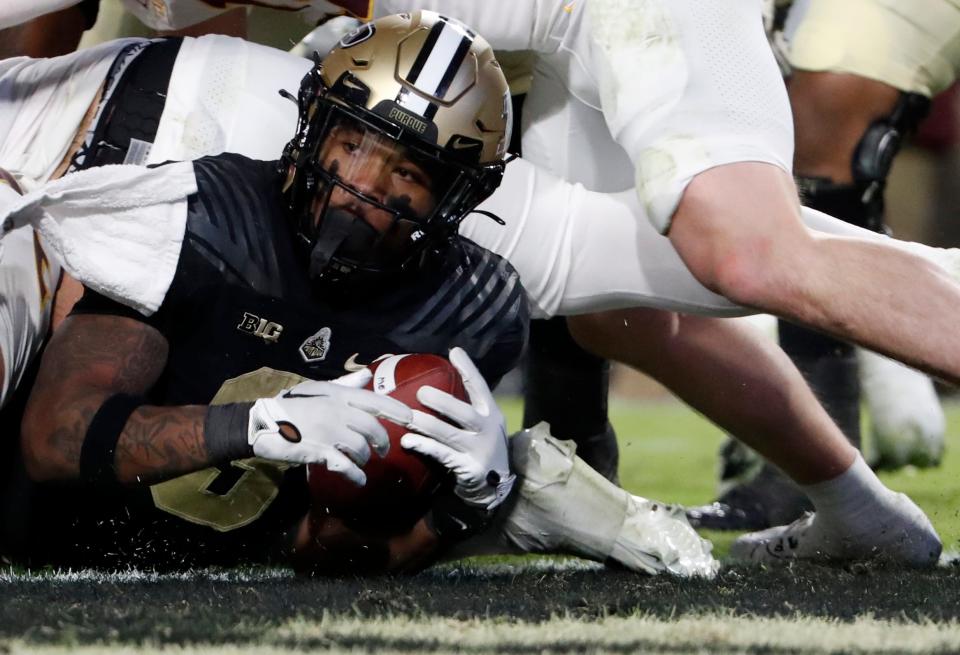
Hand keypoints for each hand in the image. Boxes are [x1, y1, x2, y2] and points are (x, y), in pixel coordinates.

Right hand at [248, 369, 412, 485]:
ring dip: (365, 458)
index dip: (396, 410)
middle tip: (384, 451)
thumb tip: (367, 375)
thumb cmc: (292, 405)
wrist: (262, 422)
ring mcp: (329, 432)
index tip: (411, 419)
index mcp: (338, 395)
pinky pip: (345, 466)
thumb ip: (345, 384)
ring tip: (362, 462)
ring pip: (361, 448)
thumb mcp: (319, 389)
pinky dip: (355, 475)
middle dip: (383, 441)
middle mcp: (337, 411)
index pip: (375, 401)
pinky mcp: (319, 452)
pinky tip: (359, 480)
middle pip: (373, 428)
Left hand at [401, 347, 514, 509]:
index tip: (454, 352)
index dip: (468, 370)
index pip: (480, 388)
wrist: (494, 490)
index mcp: (491, 415)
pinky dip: (424, 446)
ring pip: (449, 434)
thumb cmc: (480, 450)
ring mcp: (479, 451)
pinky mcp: (468, 469)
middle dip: (443, 402)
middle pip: (465, 413)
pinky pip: (442, 455)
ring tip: (408, 416)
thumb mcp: (482, 427)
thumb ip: (466, 409)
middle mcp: (487, 430)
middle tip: (421, 392)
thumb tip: (437, 385)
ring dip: (427, 425)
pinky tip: (408, 441)